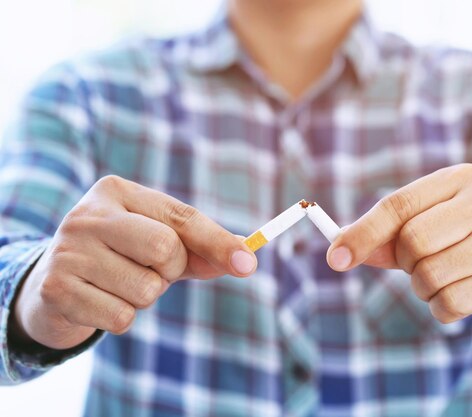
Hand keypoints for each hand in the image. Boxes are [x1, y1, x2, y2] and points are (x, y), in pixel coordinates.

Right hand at [11, 176, 256, 349]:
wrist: (55, 286)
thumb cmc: (121, 258)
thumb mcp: (161, 246)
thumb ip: (202, 249)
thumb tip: (246, 258)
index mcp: (117, 192)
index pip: (181, 216)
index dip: (218, 242)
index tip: (249, 265)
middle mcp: (88, 214)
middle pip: (166, 248)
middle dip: (171, 270)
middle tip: (151, 270)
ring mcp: (68, 250)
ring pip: (147, 289)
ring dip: (145, 297)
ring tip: (119, 285)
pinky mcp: (57, 289)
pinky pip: (122, 317)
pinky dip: (121, 318)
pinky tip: (99, 302)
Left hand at [327, 164, 471, 325]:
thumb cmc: (471, 241)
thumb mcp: (434, 226)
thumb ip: (388, 237)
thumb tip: (341, 252)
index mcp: (461, 178)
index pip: (398, 204)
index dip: (363, 233)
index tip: (335, 258)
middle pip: (412, 242)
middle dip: (406, 264)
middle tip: (423, 265)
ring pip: (428, 276)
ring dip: (424, 289)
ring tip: (447, 279)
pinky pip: (450, 303)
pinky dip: (443, 309)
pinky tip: (464, 296)